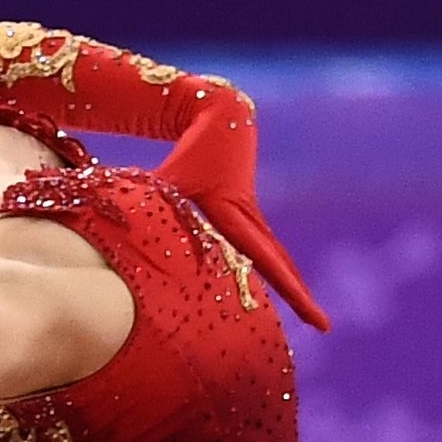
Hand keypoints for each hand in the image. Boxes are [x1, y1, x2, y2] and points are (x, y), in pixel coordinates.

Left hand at [153, 87, 330, 330]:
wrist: (221, 114)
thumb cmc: (188, 148)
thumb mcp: (168, 178)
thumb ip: (146, 207)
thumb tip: (116, 233)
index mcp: (235, 213)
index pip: (265, 259)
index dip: (288, 288)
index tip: (313, 315)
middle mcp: (251, 217)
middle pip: (280, 264)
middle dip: (300, 294)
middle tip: (325, 327)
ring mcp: (253, 215)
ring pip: (275, 255)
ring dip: (289, 282)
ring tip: (309, 313)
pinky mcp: (248, 212)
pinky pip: (262, 246)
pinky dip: (271, 266)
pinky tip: (275, 285)